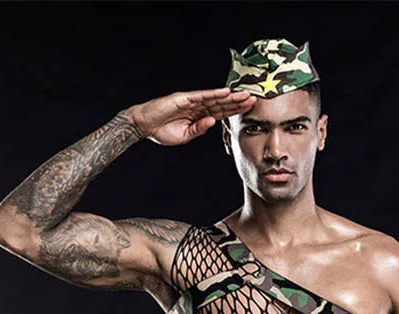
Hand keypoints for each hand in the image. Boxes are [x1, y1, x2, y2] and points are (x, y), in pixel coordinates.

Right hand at [125, 87, 255, 145]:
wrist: (144, 125)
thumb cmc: (162, 131)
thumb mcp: (185, 135)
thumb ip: (199, 129)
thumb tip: (213, 122)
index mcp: (200, 116)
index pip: (221, 112)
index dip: (235, 110)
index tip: (250, 109)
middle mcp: (198, 106)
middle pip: (222, 103)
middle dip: (238, 102)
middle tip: (255, 99)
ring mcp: (191, 101)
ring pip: (215, 98)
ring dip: (231, 97)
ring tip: (245, 95)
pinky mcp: (183, 99)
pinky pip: (201, 96)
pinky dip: (214, 94)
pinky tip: (226, 92)